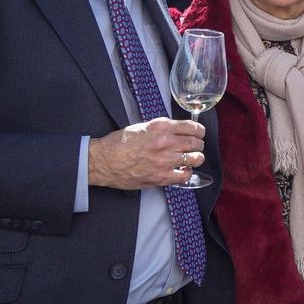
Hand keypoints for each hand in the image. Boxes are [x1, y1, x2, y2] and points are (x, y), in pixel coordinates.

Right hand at [88, 117, 205, 189]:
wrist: (103, 161)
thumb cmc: (119, 143)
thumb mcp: (142, 126)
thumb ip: (161, 129)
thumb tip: (177, 132)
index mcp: (161, 127)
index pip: (192, 127)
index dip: (199, 131)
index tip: (199, 134)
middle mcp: (165, 142)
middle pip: (196, 143)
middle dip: (198, 145)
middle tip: (196, 147)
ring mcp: (164, 160)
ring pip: (195, 159)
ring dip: (196, 159)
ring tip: (192, 159)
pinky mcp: (161, 176)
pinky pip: (184, 175)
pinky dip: (186, 173)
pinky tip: (182, 170)